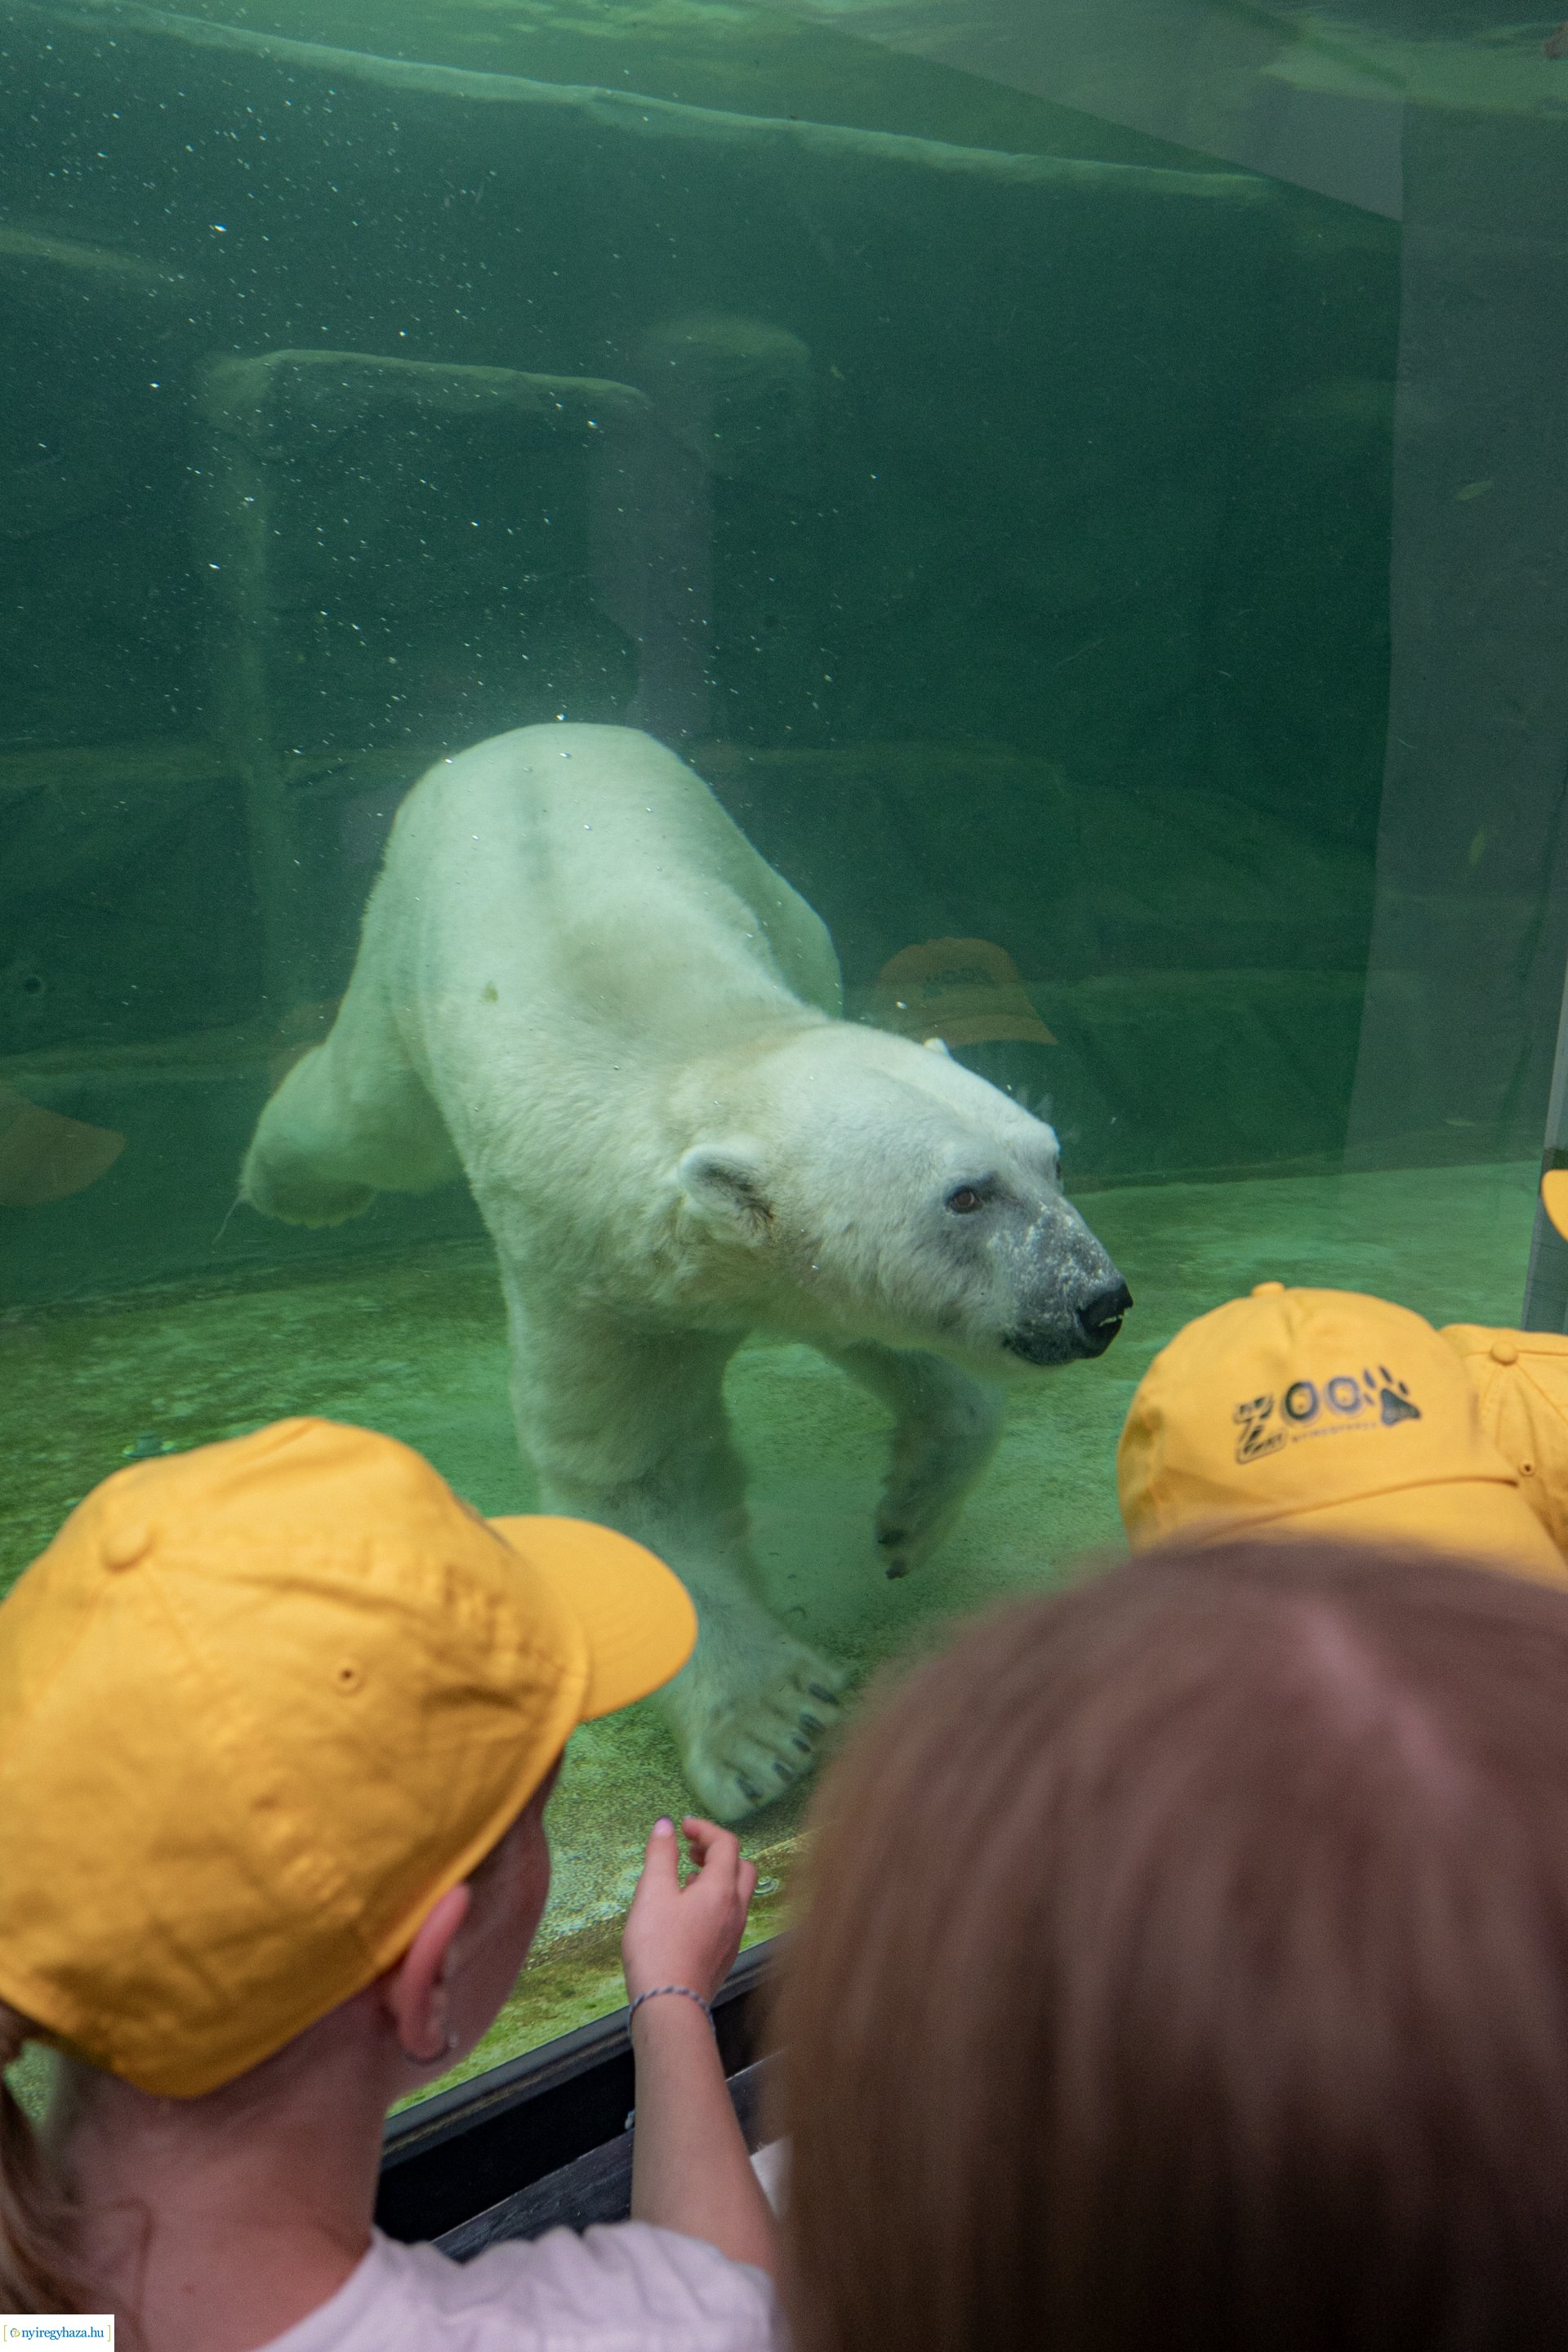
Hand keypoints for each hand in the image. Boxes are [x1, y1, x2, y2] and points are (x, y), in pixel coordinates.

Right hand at [623, 1816, 756, 2007]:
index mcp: (721, 1889)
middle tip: (690, 1850)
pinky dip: (716, 1900)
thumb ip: (661, 1855)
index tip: (683, 1827)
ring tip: (686, 1877)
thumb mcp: (652, 1893)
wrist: (670, 2004)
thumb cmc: (658, 1946)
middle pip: (742, 1866)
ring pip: (738, 1893)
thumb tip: (665, 1825)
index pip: (726, 1844)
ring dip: (718, 1876)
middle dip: (718, 1851)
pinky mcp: (725, 1954)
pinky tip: (688, 1912)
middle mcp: (736, 1909)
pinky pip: (730, 1915)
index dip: (705, 1829)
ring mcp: (734, 1934)